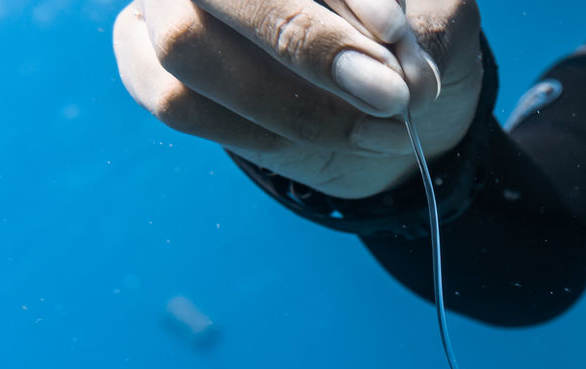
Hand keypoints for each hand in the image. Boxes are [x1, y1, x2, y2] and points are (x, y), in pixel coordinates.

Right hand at [113, 0, 482, 197]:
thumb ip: (419, 27)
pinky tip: (325, 139)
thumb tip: (392, 55)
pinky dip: (259, 130)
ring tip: (378, 126)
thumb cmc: (411, 42)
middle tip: (390, 95)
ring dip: (288, 101)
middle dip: (302, 40)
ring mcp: (165, 3)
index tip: (394, 30)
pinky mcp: (146, 60)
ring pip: (186, 43)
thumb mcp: (439, 23)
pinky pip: (176, 101)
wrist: (387, 102)